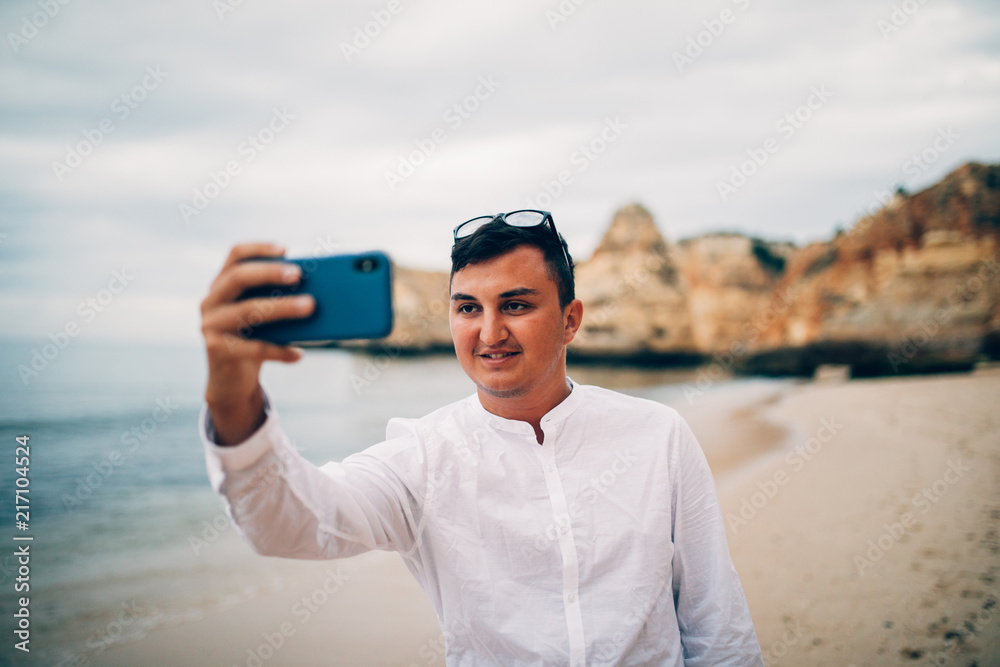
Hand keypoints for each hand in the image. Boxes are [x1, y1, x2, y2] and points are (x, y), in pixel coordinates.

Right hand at [200, 242, 313, 444]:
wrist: (232, 381)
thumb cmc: (255, 340)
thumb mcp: (264, 316)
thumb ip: (278, 299)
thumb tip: (316, 292)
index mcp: (223, 285)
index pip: (236, 256)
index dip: (259, 249)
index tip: (286, 250)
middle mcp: (212, 301)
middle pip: (239, 277)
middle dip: (270, 272)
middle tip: (299, 274)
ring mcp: (210, 325)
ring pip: (249, 310)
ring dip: (283, 307)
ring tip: (310, 307)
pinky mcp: (216, 350)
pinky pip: (253, 347)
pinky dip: (279, 350)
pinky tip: (298, 355)